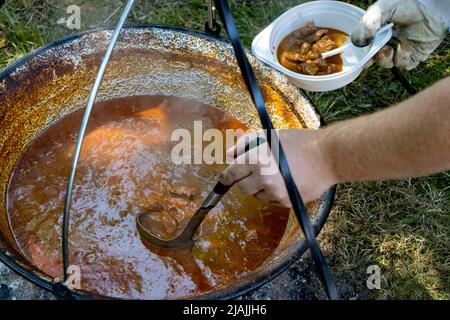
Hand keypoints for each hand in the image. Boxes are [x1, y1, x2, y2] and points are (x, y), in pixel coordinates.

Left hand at [219, 130, 336, 207]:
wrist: (327, 157)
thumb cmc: (298, 142)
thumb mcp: (269, 135)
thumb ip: (245, 143)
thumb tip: (229, 155)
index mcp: (257, 160)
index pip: (232, 173)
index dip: (226, 176)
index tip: (224, 178)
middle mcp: (264, 179)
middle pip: (242, 187)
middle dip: (244, 180)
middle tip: (254, 170)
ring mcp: (275, 193)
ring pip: (256, 195)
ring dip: (259, 187)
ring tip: (273, 174)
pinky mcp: (286, 202)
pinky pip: (271, 200)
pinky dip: (272, 193)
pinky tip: (284, 181)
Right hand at [351, 0, 447, 69]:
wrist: (431, 8)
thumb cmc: (407, 4)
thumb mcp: (382, 9)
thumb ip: (367, 24)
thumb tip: (359, 42)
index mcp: (376, 33)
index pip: (364, 48)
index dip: (361, 54)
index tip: (362, 55)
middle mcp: (386, 43)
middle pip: (373, 58)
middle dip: (375, 56)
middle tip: (381, 48)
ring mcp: (398, 51)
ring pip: (386, 64)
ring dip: (387, 57)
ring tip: (393, 47)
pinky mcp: (412, 57)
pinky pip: (402, 65)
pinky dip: (402, 58)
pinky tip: (407, 47)